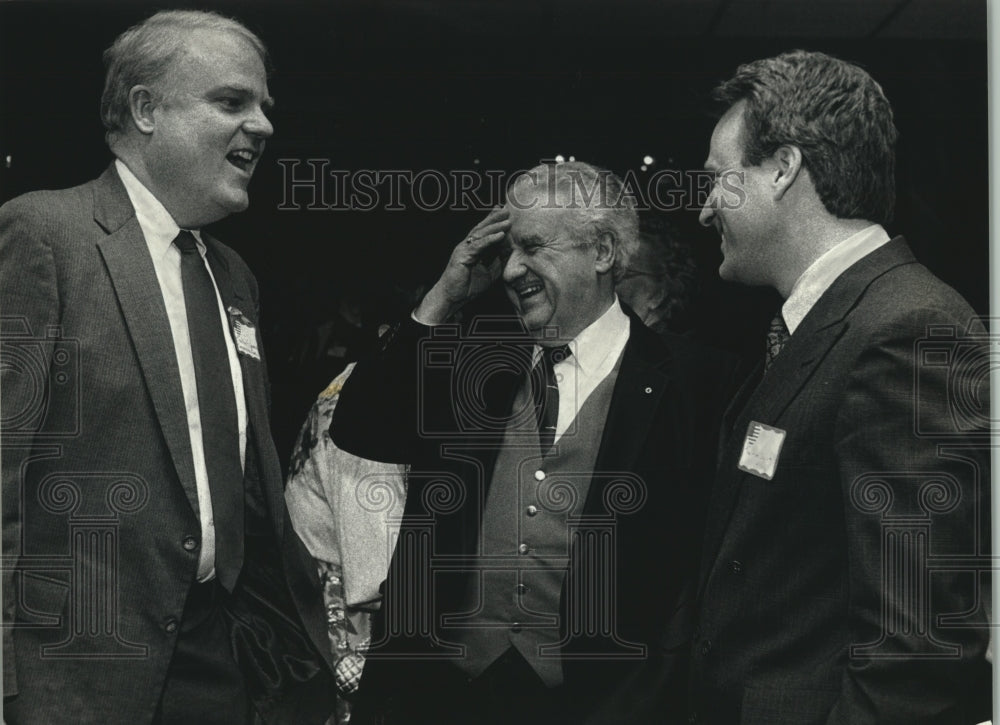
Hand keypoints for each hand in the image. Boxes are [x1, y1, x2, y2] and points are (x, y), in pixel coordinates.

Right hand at [415, 207, 510, 323]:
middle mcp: (467, 246)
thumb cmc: (467, 287)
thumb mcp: (489, 273)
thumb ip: (498, 262)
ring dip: (495, 226)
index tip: (503, 212)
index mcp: (472, 248)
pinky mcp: (462, 256)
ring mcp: (463, 249)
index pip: (483, 231)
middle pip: (481, 228)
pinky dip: (490, 240)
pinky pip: (478, 246)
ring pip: (480, 234)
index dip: (492, 221)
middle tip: (506, 210)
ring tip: (507, 221)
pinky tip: (500, 235)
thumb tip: (510, 253)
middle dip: (494, 218)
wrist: (453, 298)